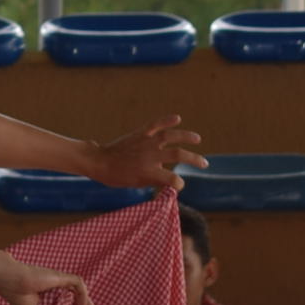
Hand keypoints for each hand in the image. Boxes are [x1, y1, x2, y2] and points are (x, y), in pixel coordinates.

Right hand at [0, 255, 91, 304]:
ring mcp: (57, 279)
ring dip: (85, 301)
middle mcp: (53, 284)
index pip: (64, 301)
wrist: (11, 281)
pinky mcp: (60, 276)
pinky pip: (78, 284)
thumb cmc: (17, 295)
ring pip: (78, 289)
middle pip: (74, 294)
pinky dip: (83, 295)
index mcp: (46, 292)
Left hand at [88, 116, 205, 191]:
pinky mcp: (140, 133)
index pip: (172, 179)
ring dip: (186, 136)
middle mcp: (150, 156)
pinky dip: (167, 120)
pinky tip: (178, 118)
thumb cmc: (117, 176)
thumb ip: (154, 181)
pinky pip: (156, 124)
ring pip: (171, 136)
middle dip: (194, 160)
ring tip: (198, 139)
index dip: (178, 184)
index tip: (178, 186)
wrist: (100, 162)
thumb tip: (170, 182)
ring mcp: (146, 142)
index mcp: (149, 172)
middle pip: (178, 155)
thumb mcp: (136, 184)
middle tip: (205, 163)